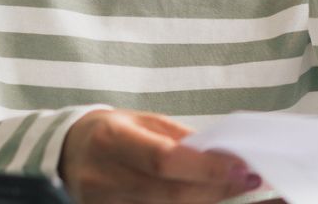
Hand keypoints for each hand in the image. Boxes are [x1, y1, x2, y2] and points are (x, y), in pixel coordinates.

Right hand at [59, 108, 262, 202]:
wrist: (69, 153)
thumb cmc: (113, 132)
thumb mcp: (143, 121)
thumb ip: (180, 139)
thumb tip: (223, 154)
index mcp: (113, 140)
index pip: (164, 160)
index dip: (206, 167)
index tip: (241, 166)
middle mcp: (105, 178)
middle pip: (170, 195)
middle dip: (216, 189)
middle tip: (249, 180)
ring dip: (206, 202)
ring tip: (235, 189)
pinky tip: (207, 198)